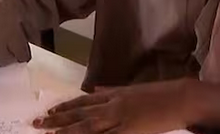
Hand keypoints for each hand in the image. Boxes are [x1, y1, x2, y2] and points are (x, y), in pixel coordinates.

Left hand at [36, 79, 219, 133]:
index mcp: (115, 94)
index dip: (64, 107)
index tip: (48, 112)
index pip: (83, 102)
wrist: (181, 97)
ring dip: (68, 130)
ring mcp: (120, 118)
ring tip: (49, 133)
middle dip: (58, 119)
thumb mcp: (133, 89)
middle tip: (37, 123)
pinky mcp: (129, 130)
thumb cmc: (160, 94)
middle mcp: (113, 105)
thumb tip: (95, 90)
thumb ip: (112, 90)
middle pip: (80, 114)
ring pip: (88, 126)